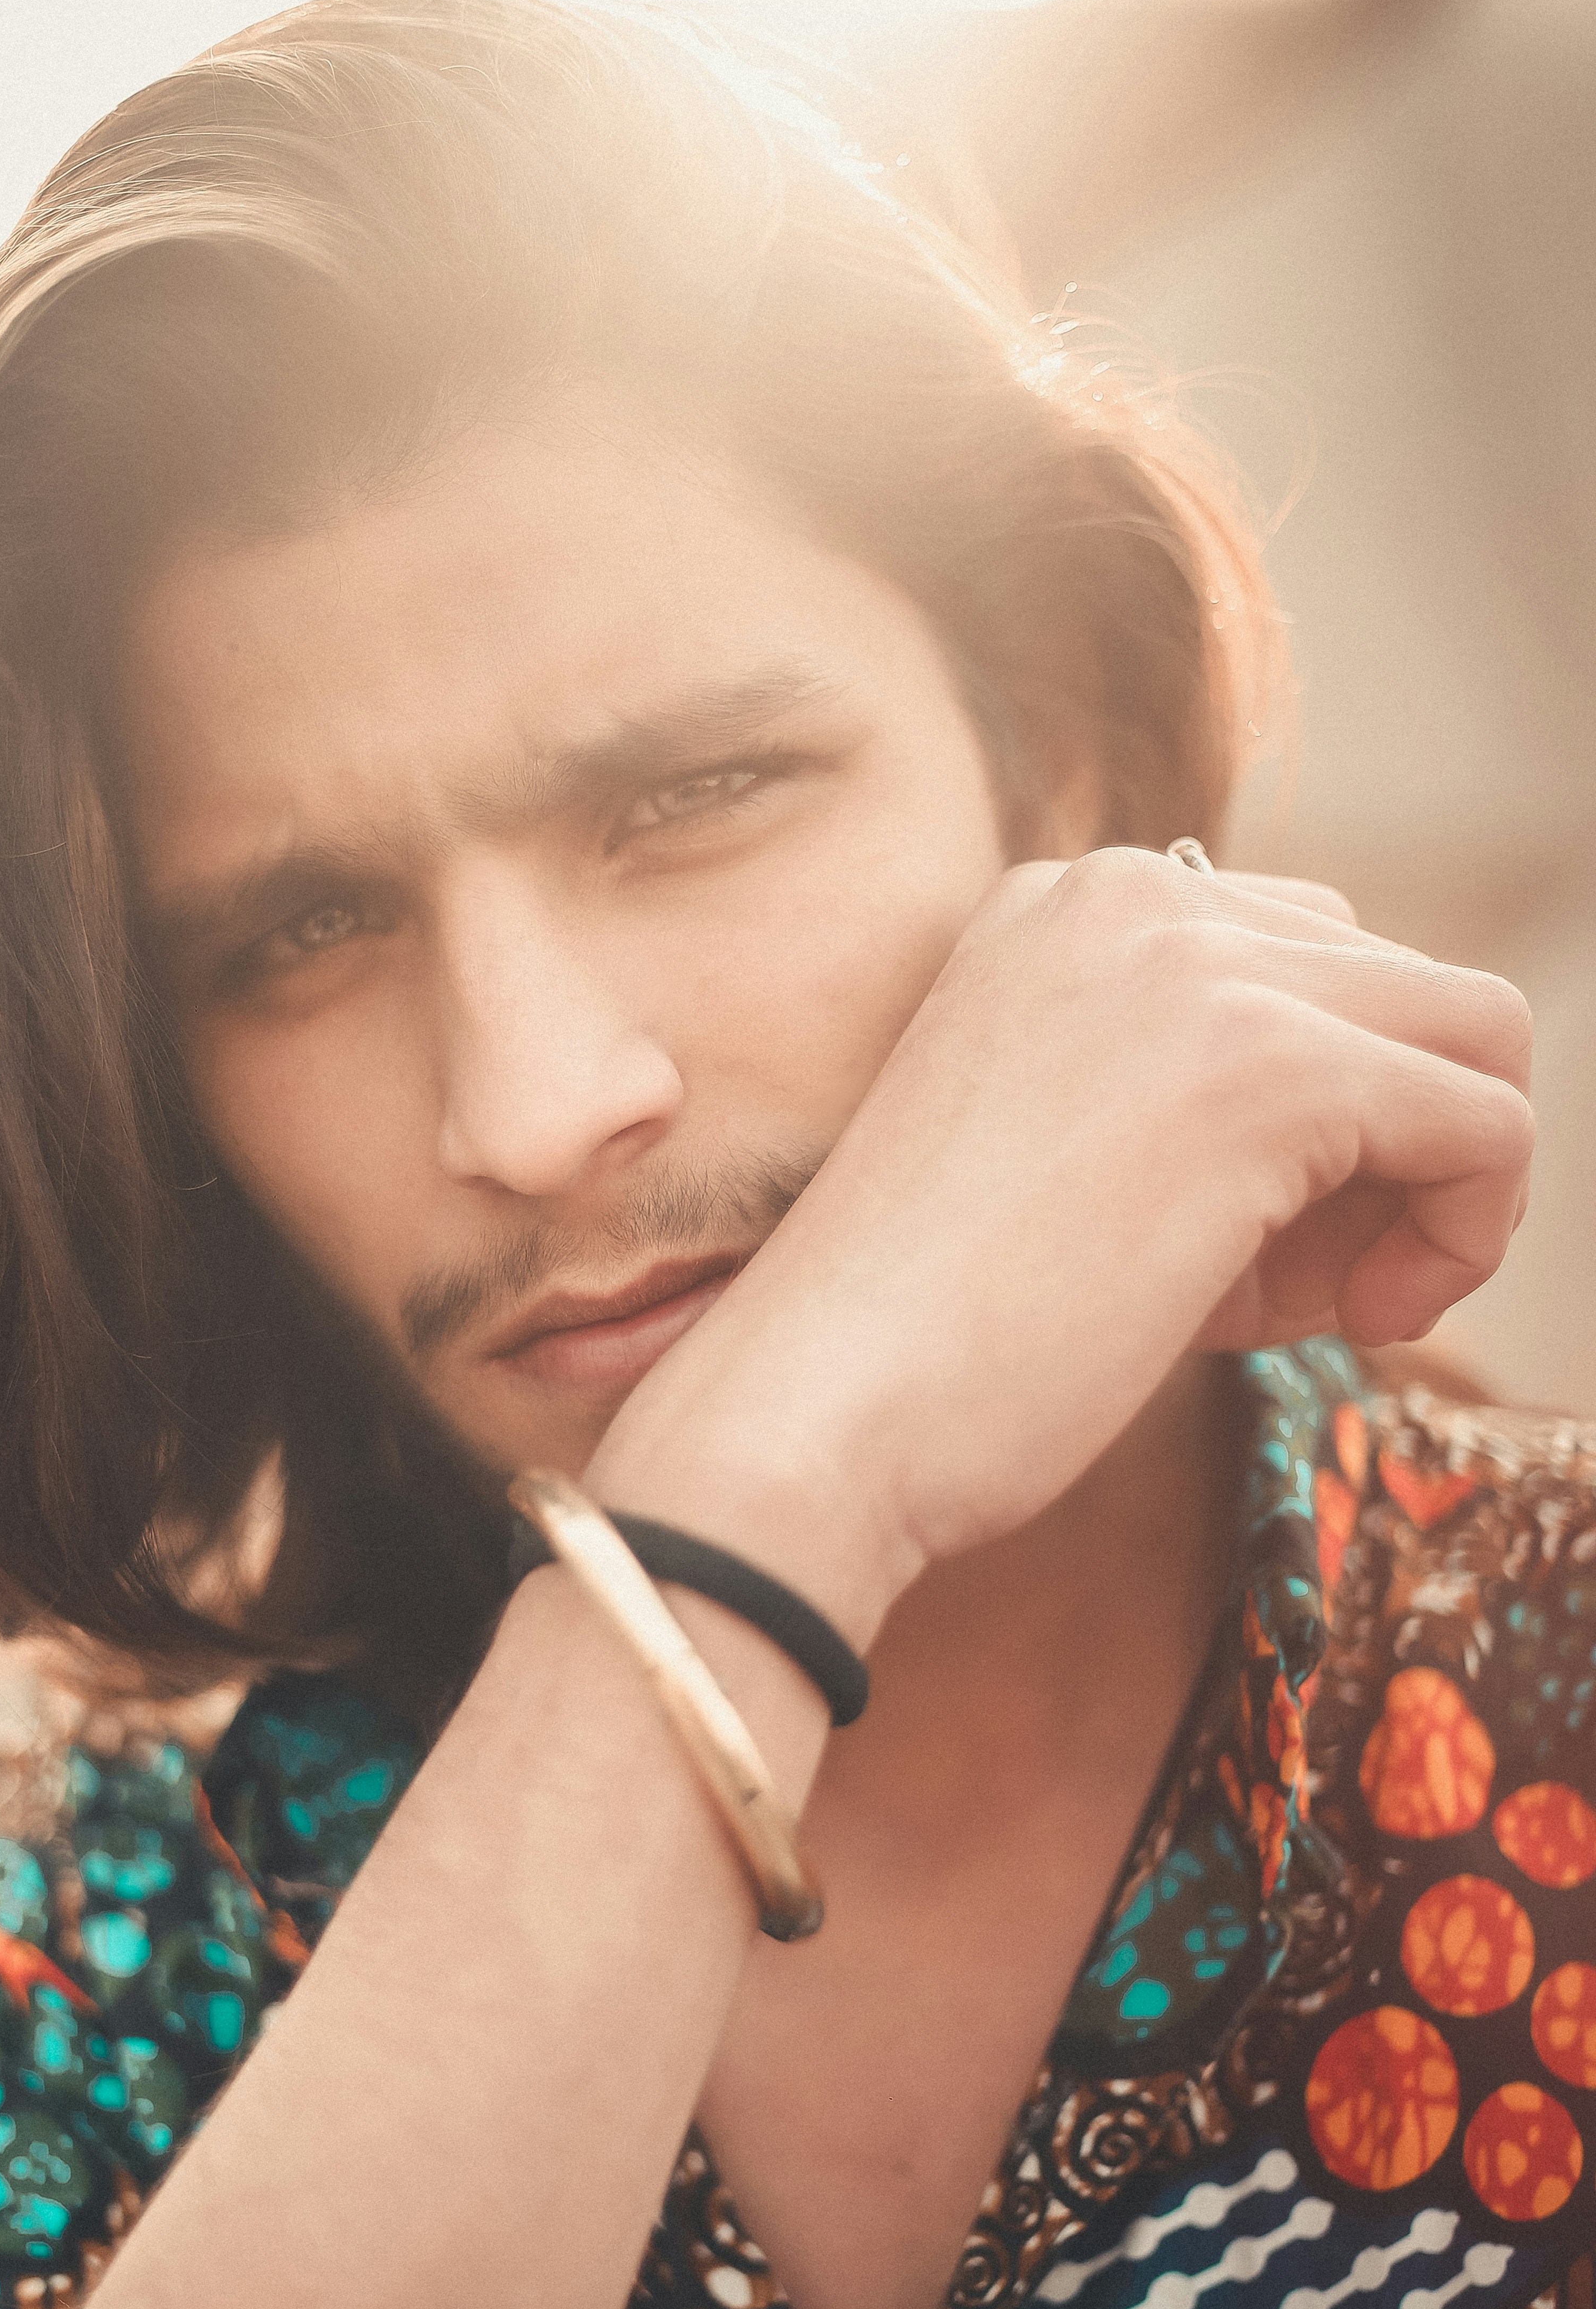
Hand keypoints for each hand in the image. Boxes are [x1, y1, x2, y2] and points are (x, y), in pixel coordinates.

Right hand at [591, 849, 1531, 1638]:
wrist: (819, 1409)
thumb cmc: (921, 1339)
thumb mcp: (1061, 1159)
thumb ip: (1193, 1104)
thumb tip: (1384, 1142)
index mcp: (1060, 906)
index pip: (1301, 961)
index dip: (1316, 1123)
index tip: (1245, 1251)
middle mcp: (1131, 898)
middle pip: (1396, 988)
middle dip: (1386, 1150)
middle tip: (1297, 1291)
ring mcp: (1202, 968)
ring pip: (1472, 1035)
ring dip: (1441, 1187)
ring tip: (1339, 1307)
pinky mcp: (1273, 1068)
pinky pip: (1489, 1122)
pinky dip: (1469, 1232)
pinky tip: (1365, 1322)